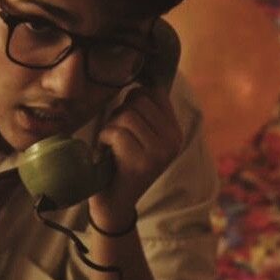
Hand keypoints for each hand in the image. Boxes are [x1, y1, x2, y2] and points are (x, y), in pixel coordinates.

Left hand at [91, 81, 182, 230]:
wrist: (114, 201)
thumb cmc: (121, 161)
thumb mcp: (138, 133)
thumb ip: (144, 109)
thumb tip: (141, 78)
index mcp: (175, 130)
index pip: (155, 92)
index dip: (133, 100)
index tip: (127, 120)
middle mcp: (174, 140)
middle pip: (139, 101)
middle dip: (120, 113)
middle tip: (116, 136)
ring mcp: (161, 152)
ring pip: (127, 116)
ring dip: (111, 127)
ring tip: (112, 144)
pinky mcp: (144, 163)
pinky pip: (116, 132)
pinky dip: (104, 139)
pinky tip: (107, 153)